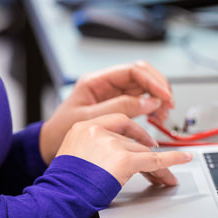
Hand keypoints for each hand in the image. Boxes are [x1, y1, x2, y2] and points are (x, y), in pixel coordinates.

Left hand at [39, 61, 173, 164]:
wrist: (49, 146)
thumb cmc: (61, 132)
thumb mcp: (90, 120)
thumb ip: (120, 108)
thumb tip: (148, 102)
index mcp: (96, 81)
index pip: (132, 71)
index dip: (152, 81)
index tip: (164, 96)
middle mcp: (107, 84)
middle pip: (142, 75)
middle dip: (159, 87)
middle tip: (168, 104)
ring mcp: (113, 94)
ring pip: (145, 87)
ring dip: (158, 98)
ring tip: (163, 115)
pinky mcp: (118, 105)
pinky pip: (142, 101)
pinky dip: (153, 108)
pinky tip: (156, 118)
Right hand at [55, 113, 191, 185]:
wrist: (57, 200)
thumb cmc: (60, 187)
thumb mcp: (72, 159)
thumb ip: (92, 151)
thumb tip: (111, 159)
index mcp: (83, 127)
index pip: (118, 123)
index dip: (135, 133)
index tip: (146, 141)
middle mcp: (98, 130)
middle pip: (133, 140)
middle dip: (147, 155)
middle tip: (158, 166)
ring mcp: (112, 143)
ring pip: (143, 152)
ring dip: (157, 167)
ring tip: (165, 179)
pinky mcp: (124, 159)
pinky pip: (154, 160)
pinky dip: (172, 160)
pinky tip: (183, 158)